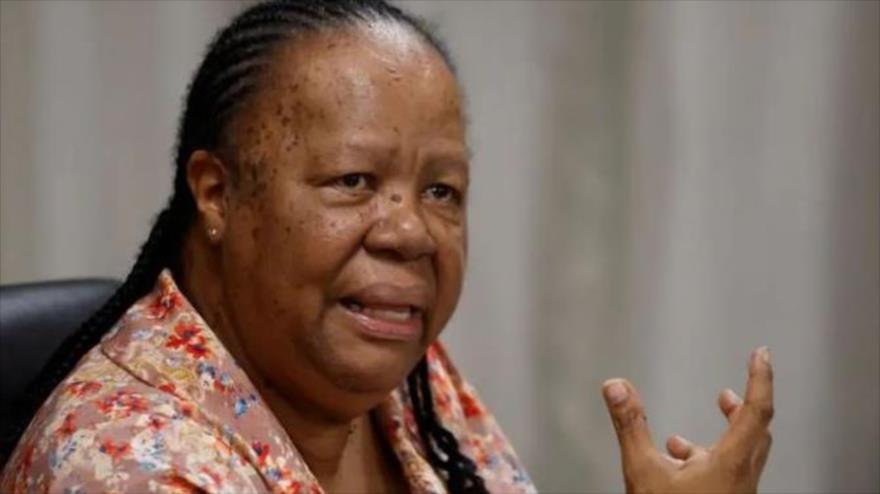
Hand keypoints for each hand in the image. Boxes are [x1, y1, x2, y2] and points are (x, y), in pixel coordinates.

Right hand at [602, 347, 773, 493]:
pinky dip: (709, 456)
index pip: (757, 410)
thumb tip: (615, 385)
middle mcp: (742, 478)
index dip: (760, 378)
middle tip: (741, 381)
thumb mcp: (643, 471)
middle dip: (748, 402)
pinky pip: (728, 472)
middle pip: (758, 431)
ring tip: (704, 418)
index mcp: (731, 463)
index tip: (761, 353)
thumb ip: (630, 424)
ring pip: (744, 453)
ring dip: (728, 431)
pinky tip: (678, 460)